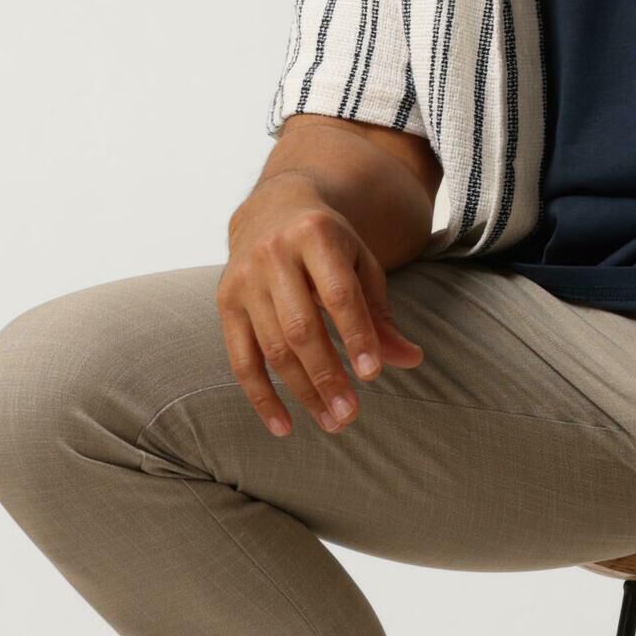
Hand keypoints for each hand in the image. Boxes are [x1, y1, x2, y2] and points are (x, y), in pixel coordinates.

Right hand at [217, 179, 424, 436]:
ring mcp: (244, 279)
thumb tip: (410, 360)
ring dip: (302, 392)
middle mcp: (273, 255)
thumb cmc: (329, 244)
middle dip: (326, 375)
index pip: (337, 294)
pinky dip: (261, 396)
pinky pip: (241, 359)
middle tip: (350, 415)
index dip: (356, 335)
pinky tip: (284, 426)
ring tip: (332, 422)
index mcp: (315, 235)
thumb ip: (381, 313)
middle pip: (300, 327)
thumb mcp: (361, 265)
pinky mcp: (225, 302)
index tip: (373, 375)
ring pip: (272, 347)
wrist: (272, 209)